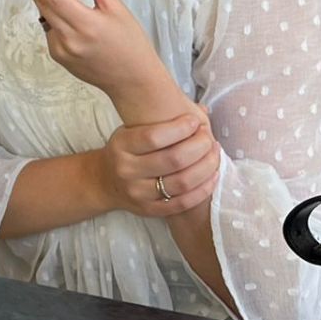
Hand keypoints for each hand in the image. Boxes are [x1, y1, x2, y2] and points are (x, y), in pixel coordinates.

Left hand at [0, 0, 184, 122]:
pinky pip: (49, 26)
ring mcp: (59, 49)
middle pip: (40, 2)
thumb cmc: (131, 44)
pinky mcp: (56, 55)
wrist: (133, 83)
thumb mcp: (118, 8)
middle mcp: (68, 39)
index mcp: (86, 25)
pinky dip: (50, 11)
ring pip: (43, 13)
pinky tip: (59, 4)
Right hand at [92, 112, 220, 218]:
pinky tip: (212, 176)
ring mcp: (137, 192)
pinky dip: (203, 189)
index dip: (180, 129)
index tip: (195, 122)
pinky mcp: (149, 210)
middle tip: (209, 139)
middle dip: (199, 147)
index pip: (154, 137)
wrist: (105, 181)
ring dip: (206, 167)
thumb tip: (202, 109)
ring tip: (215, 155)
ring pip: (182, 182)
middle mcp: (126, 170)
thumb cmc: (127, 151)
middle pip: (173, 159)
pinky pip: (183, 202)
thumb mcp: (131, 131)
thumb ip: (162, 122)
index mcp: (121, 146)